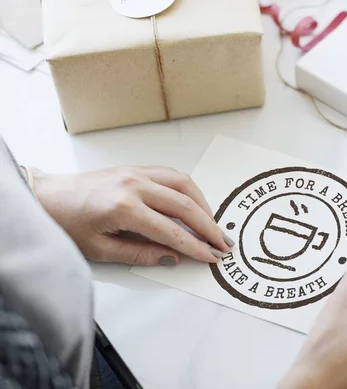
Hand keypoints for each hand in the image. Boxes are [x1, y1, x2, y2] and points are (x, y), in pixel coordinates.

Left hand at [31, 166, 232, 265]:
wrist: (46, 197)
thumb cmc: (67, 224)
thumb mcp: (100, 249)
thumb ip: (140, 254)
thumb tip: (172, 257)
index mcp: (124, 208)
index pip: (171, 231)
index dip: (194, 246)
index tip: (211, 256)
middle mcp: (134, 186)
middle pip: (184, 205)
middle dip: (208, 226)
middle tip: (222, 242)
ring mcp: (136, 173)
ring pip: (183, 184)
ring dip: (203, 204)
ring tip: (212, 224)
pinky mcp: (136, 168)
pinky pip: (172, 175)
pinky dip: (188, 189)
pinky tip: (194, 203)